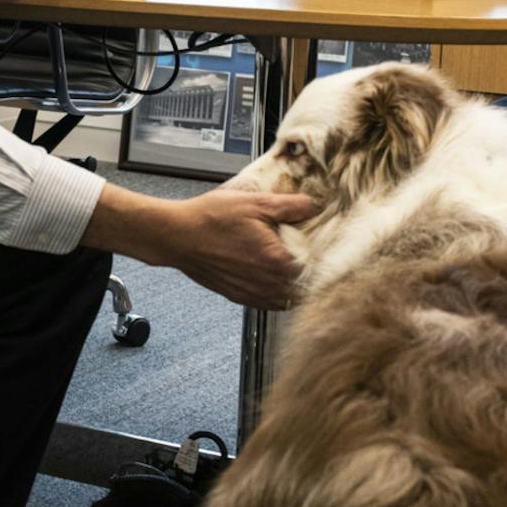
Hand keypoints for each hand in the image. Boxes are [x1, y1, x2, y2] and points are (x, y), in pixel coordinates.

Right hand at [84, 184, 318, 307]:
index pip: (318, 270)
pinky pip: (269, 302)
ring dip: (294, 286)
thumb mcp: (256, 203)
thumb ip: (292, 207)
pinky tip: (272, 275)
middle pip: (306, 288)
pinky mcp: (239, 297)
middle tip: (312, 255)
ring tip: (293, 266)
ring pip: (288, 299)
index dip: (325, 258)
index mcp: (277, 262)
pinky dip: (276, 292)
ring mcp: (253, 295)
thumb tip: (316, 207)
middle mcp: (267, 285)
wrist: (177, 236)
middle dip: (312, 273)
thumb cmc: (210, 219)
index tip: (328, 248)